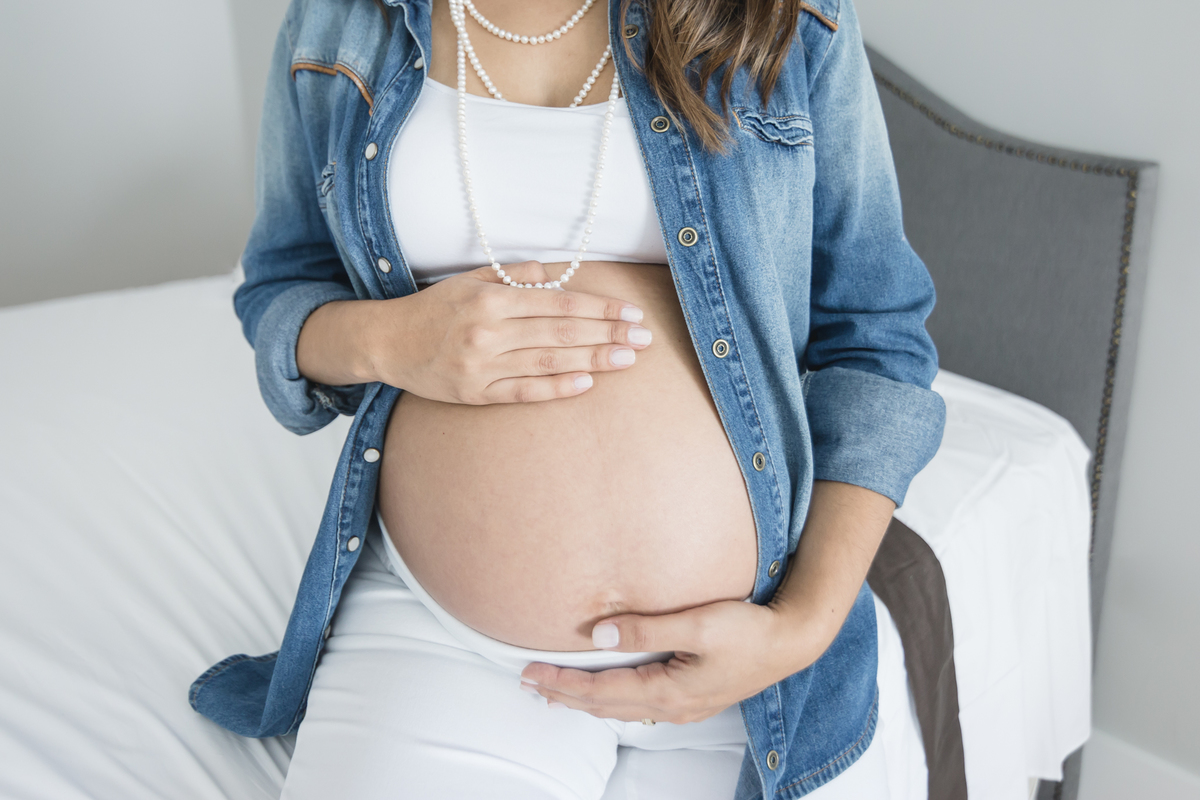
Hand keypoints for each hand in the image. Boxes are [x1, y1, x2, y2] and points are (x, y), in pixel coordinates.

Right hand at [369, 261, 651, 403]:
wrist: (387, 342)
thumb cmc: (435, 308)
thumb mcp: (471, 280)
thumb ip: (517, 276)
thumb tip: (561, 274)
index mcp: (491, 299)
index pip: (558, 304)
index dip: (598, 309)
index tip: (630, 312)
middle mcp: (488, 332)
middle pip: (561, 334)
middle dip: (607, 335)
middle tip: (644, 338)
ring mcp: (482, 367)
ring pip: (548, 363)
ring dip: (593, 360)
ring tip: (627, 358)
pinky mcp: (475, 394)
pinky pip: (523, 391)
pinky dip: (557, 388)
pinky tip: (587, 383)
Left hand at [519, 599, 827, 723]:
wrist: (792, 642)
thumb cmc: (749, 631)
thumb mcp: (697, 624)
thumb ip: (646, 628)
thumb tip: (599, 633)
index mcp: (667, 691)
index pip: (600, 691)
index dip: (562, 683)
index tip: (530, 673)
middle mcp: (672, 706)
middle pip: (605, 705)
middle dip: (564, 695)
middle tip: (528, 684)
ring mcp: (684, 707)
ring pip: (621, 709)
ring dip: (585, 700)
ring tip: (557, 693)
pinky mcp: (693, 697)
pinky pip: (639, 705)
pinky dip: (611, 700)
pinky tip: (607, 694)